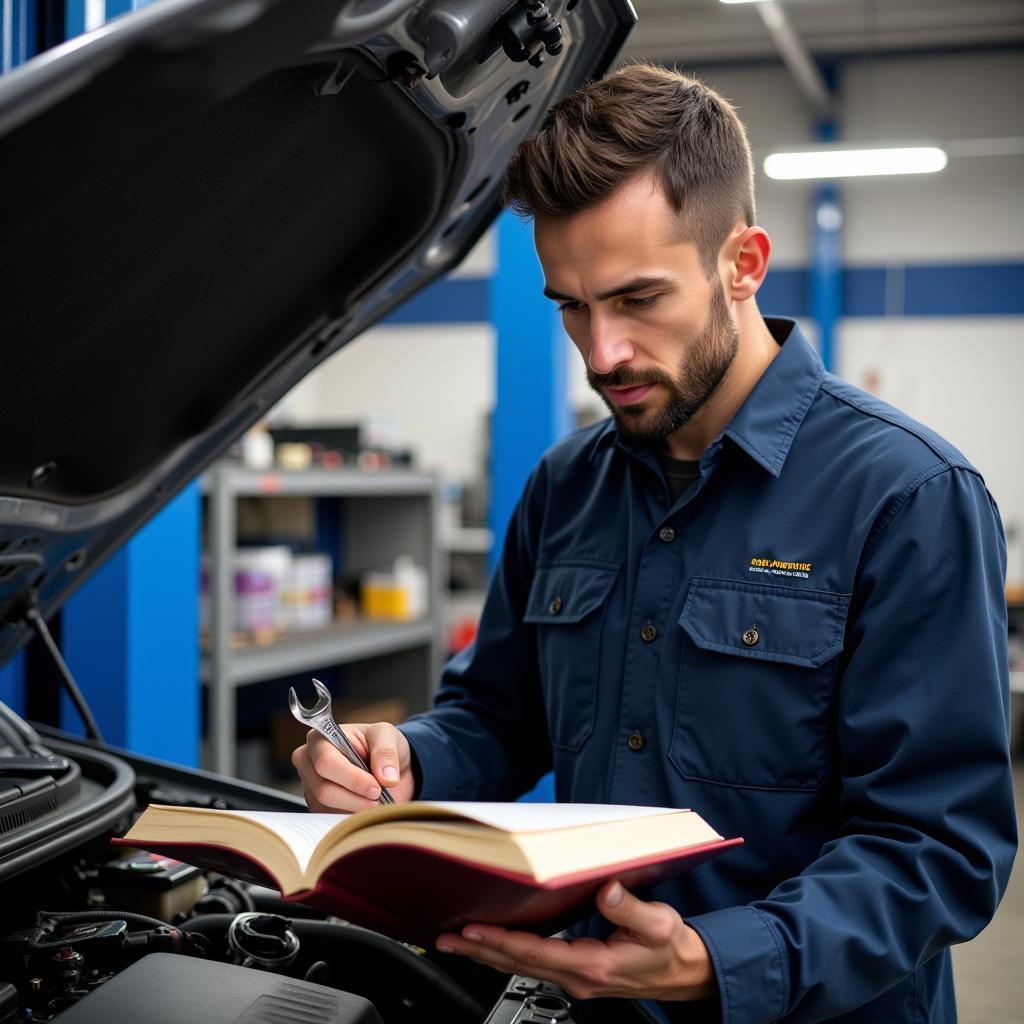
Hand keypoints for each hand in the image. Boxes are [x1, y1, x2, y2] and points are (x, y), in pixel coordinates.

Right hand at [291, 722, 415, 810]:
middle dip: (356, 798)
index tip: (376, 788)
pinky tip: (365, 807)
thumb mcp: (387, 735)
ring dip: (356, 809)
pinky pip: (329, 820)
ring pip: (327, 809)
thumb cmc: (379, 743)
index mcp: (320, 739)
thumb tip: (387, 778)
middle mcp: (308, 762)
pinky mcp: (316, 806)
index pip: (326, 763)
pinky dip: (351, 817)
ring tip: (375, 801)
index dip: (353, 779)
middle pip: (324, 790)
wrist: (383, 764)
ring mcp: (310, 786)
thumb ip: (386, 753)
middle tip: (379, 797)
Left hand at [436, 880, 716, 1002]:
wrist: (686, 974)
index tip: (473, 931)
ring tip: (457, 942)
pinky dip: (507, 955)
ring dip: (487, 955)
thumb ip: (632, 910)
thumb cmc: (673, 949)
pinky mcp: (576, 973)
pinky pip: (533, 966)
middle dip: (480, 950)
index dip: (502, 941)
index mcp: (593, 966)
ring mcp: (575, 979)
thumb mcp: (661, 926)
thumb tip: (607, 889)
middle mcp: (577, 977)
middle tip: (445, 938)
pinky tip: (494, 945)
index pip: (536, 954)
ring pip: (521, 968)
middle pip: (518, 965)